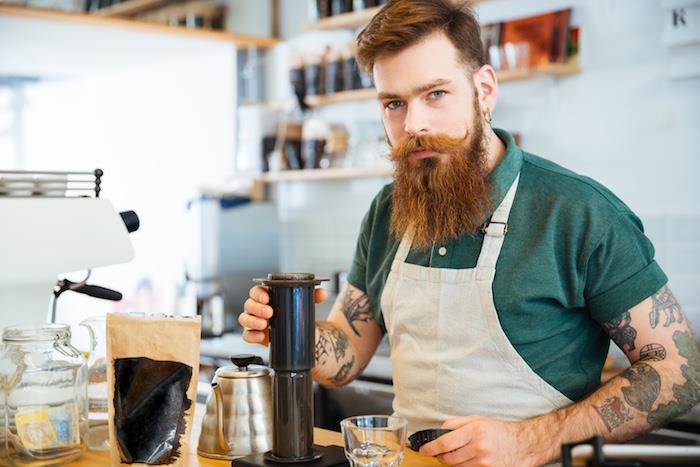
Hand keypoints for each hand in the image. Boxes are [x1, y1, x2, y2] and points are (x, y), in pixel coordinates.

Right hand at [239, 285, 327, 345]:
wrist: (299, 332)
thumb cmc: (296, 313)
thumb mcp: (306, 303)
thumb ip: (314, 295)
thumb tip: (322, 293)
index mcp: (267, 296)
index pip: (257, 291)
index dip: (259, 294)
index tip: (267, 298)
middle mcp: (257, 307)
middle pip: (249, 304)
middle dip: (257, 308)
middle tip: (269, 312)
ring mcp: (254, 321)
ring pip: (244, 319)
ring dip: (252, 322)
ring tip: (265, 325)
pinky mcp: (255, 335)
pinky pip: (246, 335)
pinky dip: (251, 336)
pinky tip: (261, 337)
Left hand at [419, 415, 534, 466]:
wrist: (520, 445)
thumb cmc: (497, 431)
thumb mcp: (477, 420)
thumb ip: (455, 424)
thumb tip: (438, 430)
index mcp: (475, 431)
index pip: (445, 443)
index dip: (430, 448)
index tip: (423, 450)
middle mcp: (479, 447)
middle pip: (448, 458)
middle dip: (439, 456)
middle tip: (439, 452)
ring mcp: (484, 462)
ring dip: (451, 462)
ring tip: (458, 454)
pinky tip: (467, 459)